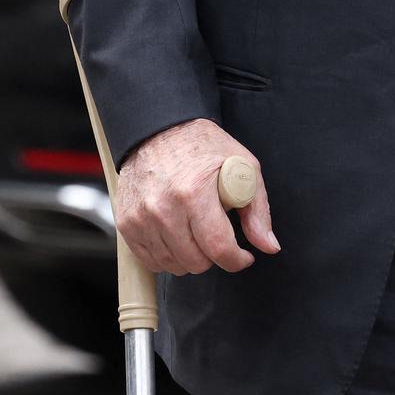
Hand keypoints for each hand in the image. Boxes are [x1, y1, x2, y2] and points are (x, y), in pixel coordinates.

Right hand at [115, 117, 277, 275]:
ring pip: (173, 265)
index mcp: (194, 192)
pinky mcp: (126, 223)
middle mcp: (163, 207)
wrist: (158, 129)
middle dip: (213, 255)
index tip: (242, 256)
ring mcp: (141, 217)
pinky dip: (167, 256)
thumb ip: (258, 210)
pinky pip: (151, 261)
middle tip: (216, 235)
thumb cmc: (203, 147)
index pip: (219, 248)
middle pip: (196, 262)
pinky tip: (176, 236)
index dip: (237, 260)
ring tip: (195, 232)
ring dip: (189, 257)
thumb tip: (268, 246)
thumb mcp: (242, 166)